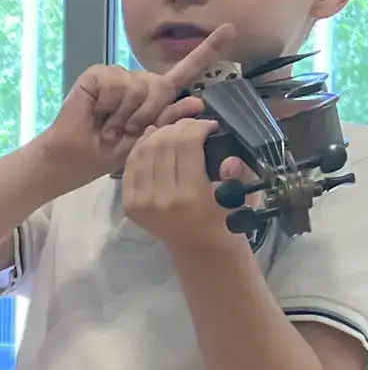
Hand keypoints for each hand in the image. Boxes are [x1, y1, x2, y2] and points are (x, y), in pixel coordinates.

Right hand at [35, 23, 232, 186]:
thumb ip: (171, 122)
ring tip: (108, 126)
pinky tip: (97, 114)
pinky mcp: (98, 74)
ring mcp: (118, 75)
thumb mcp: (147, 142)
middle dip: (147, 114)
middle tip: (124, 132)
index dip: (207, 51)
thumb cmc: (108, 153)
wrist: (75, 157)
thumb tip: (196, 101)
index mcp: (154, 96)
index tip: (230, 29)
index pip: (185, 71)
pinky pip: (116, 84)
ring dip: (124, 115)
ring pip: (138, 87)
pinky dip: (108, 105)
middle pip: (161, 86)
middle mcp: (139, 81)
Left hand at [122, 116, 248, 250]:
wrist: (197, 245)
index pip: (187, 145)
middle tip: (192, 124)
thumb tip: (230, 160)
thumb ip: (239, 176)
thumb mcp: (240, 197)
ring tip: (176, 129)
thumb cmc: (224, 217)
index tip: (209, 124)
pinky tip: (154, 137)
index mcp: (189, 196)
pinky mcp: (129, 204)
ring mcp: (141, 202)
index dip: (197, 127)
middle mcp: (160, 199)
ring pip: (144, 151)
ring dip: (160, 133)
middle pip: (163, 144)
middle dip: (179, 126)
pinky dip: (141, 147)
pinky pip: (131, 165)